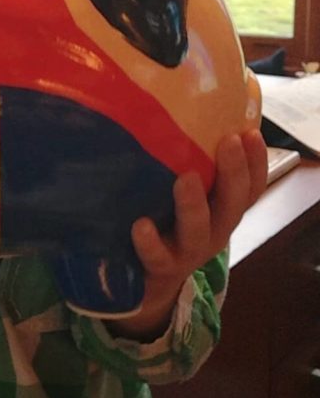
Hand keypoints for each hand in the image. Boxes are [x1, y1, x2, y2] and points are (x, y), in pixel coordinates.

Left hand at [111, 128, 267, 338]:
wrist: (147, 285)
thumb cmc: (168, 227)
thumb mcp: (184, 197)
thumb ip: (189, 165)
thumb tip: (177, 112)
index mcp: (222, 212)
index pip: (251, 187)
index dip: (256, 163)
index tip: (251, 133)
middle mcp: (212, 231)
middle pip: (233, 204)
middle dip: (234, 173)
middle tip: (227, 142)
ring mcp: (187, 252)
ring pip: (198, 231)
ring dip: (193, 205)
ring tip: (185, 179)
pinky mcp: (159, 268)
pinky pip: (156, 256)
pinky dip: (150, 242)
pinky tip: (141, 225)